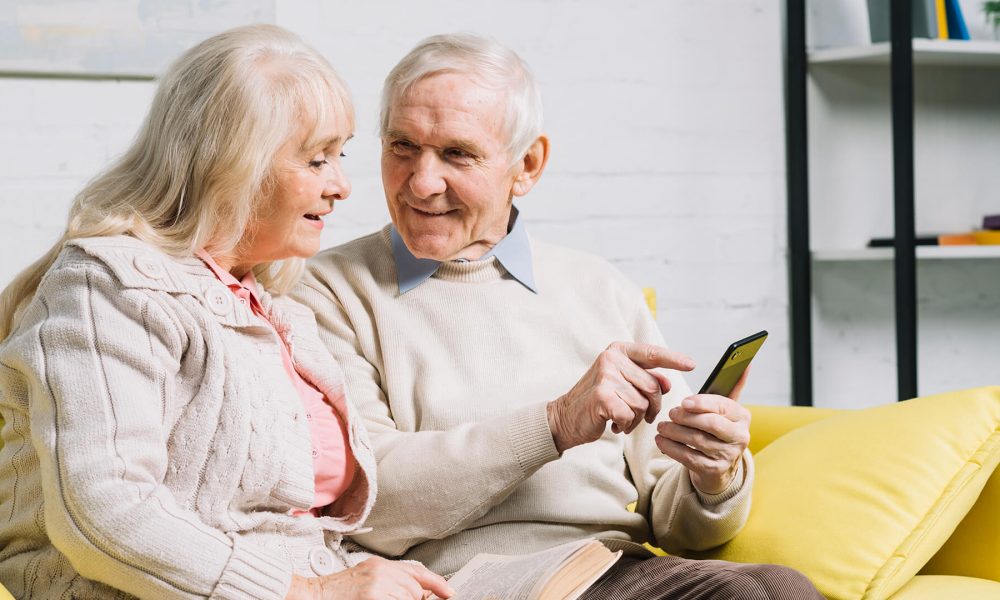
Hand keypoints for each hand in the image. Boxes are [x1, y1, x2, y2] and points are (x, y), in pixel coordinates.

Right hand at [284, 557, 452, 599]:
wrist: (313, 596)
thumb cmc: (339, 591)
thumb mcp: (367, 577)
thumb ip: (391, 581)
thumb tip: (419, 593)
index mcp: (380, 565)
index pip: (417, 572)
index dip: (437, 584)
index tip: (450, 593)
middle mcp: (381, 573)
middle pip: (415, 591)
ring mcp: (376, 588)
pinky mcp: (372, 599)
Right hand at [547, 342, 694, 452]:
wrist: (565, 417)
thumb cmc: (597, 400)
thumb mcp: (622, 383)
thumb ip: (645, 379)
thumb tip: (668, 383)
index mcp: (618, 351)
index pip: (652, 353)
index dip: (674, 359)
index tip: (692, 364)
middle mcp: (611, 359)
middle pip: (652, 386)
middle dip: (651, 406)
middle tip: (638, 416)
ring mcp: (606, 376)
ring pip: (642, 404)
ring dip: (635, 418)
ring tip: (620, 418)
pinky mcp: (602, 396)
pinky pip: (630, 415)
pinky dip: (625, 425)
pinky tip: (613, 424)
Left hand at [654, 369, 750, 494]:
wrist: (719, 465)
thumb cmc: (718, 428)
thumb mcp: (725, 408)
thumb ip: (732, 385)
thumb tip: (745, 362)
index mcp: (742, 416)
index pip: (722, 406)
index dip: (701, 403)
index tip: (683, 401)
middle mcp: (740, 437)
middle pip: (710, 424)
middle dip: (686, 417)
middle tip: (670, 413)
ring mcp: (728, 456)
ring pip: (697, 441)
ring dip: (674, 432)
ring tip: (661, 426)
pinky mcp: (714, 471)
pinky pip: (689, 458)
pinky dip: (671, 448)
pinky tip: (661, 440)